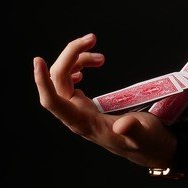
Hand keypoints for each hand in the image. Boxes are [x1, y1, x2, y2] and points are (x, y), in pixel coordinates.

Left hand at [34, 33, 176, 168]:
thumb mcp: (145, 135)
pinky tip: (85, 68)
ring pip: (64, 79)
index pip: (54, 102)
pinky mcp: (83, 106)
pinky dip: (76, 69)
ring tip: (101, 58)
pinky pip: (69, 83)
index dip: (43, 82)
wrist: (149, 147)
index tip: (38, 61)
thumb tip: (122, 125)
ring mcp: (78, 110)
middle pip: (58, 81)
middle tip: (93, 39)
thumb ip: (134, 129)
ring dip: (77, 60)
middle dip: (71, 56)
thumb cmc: (147, 142)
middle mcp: (76, 115)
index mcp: (84, 124)